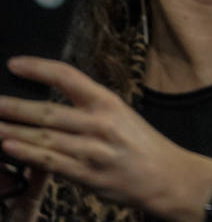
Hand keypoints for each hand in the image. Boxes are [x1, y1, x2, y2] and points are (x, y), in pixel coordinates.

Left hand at [0, 57, 211, 221]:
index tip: (15, 64)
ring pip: (43, 138)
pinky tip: (8, 147)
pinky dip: (26, 154)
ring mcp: (92, 150)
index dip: (38, 69)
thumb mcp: (121, 115)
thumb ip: (88, 110)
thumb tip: (48, 107)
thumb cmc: (141, 144)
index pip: (67, 77)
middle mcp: (99, 123)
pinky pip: (50, 162)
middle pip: (47, 112)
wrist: (166, 176)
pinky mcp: (86, 175)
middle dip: (14, 106)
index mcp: (108, 102)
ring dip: (12, 131)